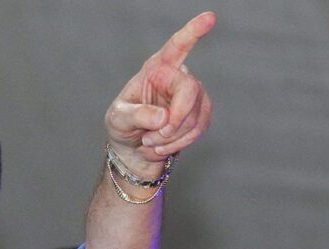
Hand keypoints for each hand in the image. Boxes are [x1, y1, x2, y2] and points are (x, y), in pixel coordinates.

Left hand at [105, 12, 215, 173]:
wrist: (133, 151)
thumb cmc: (122, 128)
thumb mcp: (119, 119)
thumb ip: (138, 115)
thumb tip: (163, 117)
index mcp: (155, 69)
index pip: (176, 47)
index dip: (193, 32)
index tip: (210, 18)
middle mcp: (176, 78)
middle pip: (190, 90)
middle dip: (176, 119)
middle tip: (155, 138)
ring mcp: (191, 96)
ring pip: (196, 115)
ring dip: (173, 137)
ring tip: (151, 143)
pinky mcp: (200, 114)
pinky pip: (200, 128)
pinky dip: (181, 142)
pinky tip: (163, 146)